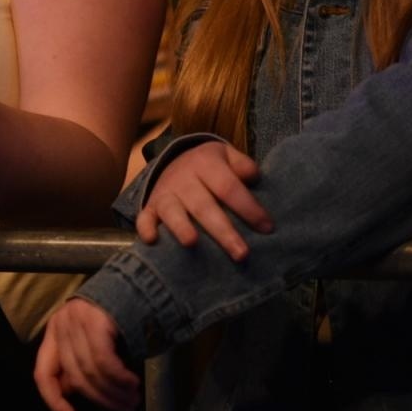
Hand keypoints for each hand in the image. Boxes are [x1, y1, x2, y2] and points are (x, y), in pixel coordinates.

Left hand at [34, 298, 140, 410]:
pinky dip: (119, 378)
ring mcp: (77, 320)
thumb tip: (70, 391)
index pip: (43, 372)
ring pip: (91, 371)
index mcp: (54, 331)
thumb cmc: (117, 316)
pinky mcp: (96, 320)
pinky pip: (105, 361)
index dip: (53, 400)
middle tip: (123, 409)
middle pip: (74, 376)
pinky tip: (132, 383)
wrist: (140, 281)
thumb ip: (78, 363)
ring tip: (131, 400)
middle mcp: (61, 324)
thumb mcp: (91, 341)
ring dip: (114, 392)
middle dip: (100, 399)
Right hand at [135, 141, 272, 260]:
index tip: (267, 228)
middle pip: (203, 205)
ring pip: (172, 211)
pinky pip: (144, 218)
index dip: (248, 208)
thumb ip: (243, 165)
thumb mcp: (227, 156)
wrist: (175, 161)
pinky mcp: (150, 207)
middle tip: (242, 253)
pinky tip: (152, 241)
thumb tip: (253, 177)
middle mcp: (183, 178)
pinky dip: (145, 228)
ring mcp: (164, 193)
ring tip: (192, 243)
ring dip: (181, 227)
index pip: (228, 187)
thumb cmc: (212, 167)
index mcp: (205, 163)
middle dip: (223, 231)